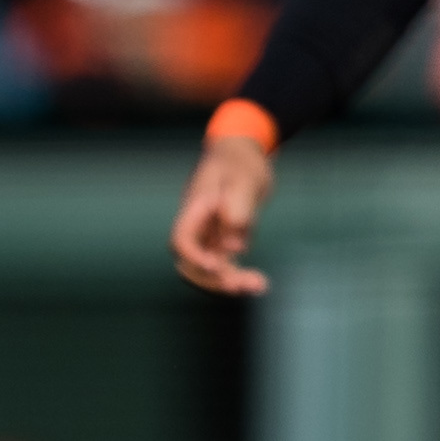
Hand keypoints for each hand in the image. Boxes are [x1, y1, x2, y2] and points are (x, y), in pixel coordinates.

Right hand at [170, 133, 274, 296]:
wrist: (242, 154)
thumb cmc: (241, 163)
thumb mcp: (244, 180)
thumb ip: (238, 212)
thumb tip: (234, 248)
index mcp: (195, 208)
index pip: (182, 240)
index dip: (194, 258)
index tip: (217, 267)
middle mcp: (198, 226)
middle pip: (190, 263)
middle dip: (213, 280)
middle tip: (244, 286)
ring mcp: (209, 234)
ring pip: (208, 269)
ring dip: (228, 282)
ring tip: (258, 286)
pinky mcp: (223, 240)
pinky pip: (224, 265)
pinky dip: (238, 275)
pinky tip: (258, 282)